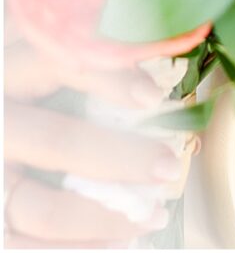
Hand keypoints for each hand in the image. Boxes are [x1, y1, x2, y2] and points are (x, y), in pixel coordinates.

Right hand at [4, 36, 186, 247]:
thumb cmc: (24, 102)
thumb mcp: (35, 70)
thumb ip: (76, 61)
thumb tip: (150, 53)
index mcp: (8, 75)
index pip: (57, 66)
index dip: (107, 79)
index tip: (154, 96)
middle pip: (56, 143)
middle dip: (120, 160)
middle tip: (168, 167)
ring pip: (43, 210)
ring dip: (105, 219)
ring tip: (154, 216)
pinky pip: (28, 248)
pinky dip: (80, 249)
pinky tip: (120, 240)